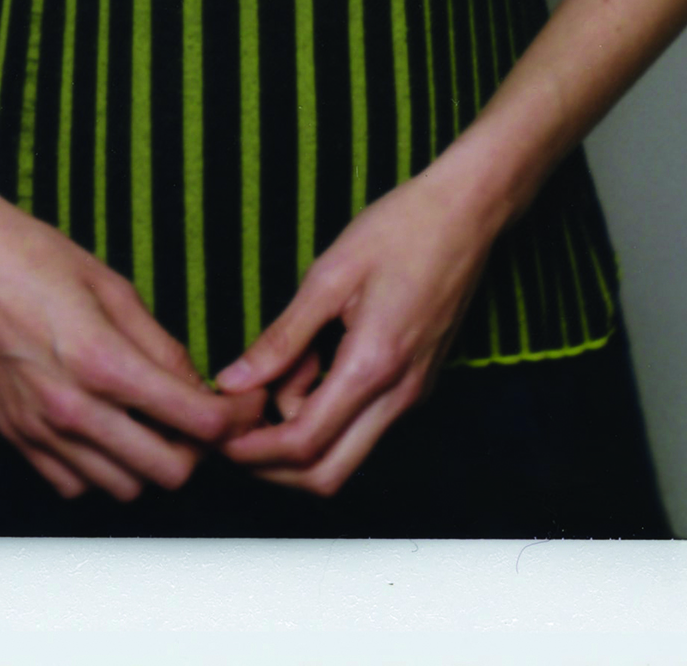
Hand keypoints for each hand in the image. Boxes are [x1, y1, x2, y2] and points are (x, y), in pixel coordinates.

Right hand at [0, 177, 267, 502]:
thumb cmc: (28, 253)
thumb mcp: (109, 284)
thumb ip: (158, 342)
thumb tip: (196, 385)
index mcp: (103, 361)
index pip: (195, 422)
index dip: (234, 419)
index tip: (241, 406)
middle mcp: (71, 408)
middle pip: (168, 471)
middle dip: (197, 448)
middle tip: (200, 416)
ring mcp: (38, 429)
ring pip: (123, 488)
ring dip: (149, 462)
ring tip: (152, 422)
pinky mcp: (13, 435)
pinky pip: (73, 486)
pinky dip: (99, 470)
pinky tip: (104, 430)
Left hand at [212, 166, 496, 497]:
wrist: (468, 212)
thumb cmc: (401, 229)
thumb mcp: (329, 275)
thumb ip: (282, 337)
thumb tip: (234, 381)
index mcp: (373, 366)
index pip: (304, 443)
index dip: (254, 450)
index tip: (218, 434)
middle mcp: (399, 395)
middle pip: (327, 474)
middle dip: (273, 465)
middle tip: (233, 429)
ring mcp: (412, 394)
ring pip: (345, 454)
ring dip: (298, 436)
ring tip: (272, 375)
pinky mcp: (416, 384)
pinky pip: (364, 424)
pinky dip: (325, 414)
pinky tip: (307, 365)